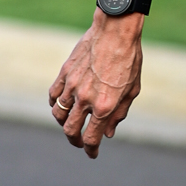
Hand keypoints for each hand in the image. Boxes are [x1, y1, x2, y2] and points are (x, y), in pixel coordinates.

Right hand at [48, 15, 142, 159]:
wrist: (115, 31)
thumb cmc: (129, 60)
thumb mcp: (132, 90)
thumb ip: (119, 114)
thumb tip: (108, 134)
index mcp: (104, 106)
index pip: (92, 138)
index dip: (91, 150)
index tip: (92, 153)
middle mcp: (85, 99)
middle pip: (71, 131)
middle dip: (75, 141)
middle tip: (80, 142)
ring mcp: (72, 86)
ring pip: (59, 115)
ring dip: (64, 123)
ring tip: (72, 123)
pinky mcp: (64, 73)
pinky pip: (53, 96)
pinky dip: (56, 105)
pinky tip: (63, 106)